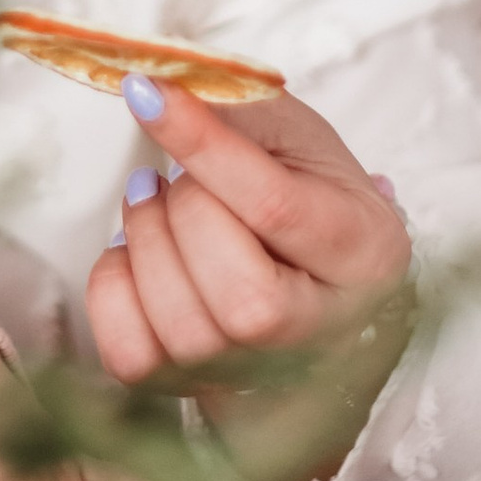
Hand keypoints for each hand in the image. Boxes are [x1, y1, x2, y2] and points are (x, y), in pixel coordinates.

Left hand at [85, 75, 412, 450]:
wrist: (312, 270)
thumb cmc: (308, 195)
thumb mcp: (295, 136)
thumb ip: (238, 109)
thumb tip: (156, 87)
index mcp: (365, 252)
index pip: (274, 207)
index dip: (200, 145)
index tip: (144, 92)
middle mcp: (323, 332)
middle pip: (236, 293)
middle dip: (182, 212)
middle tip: (175, 176)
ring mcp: (262, 374)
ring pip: (183, 330)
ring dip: (145, 243)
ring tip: (154, 201)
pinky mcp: (199, 393)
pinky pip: (132, 358)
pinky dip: (115, 292)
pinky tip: (139, 257)